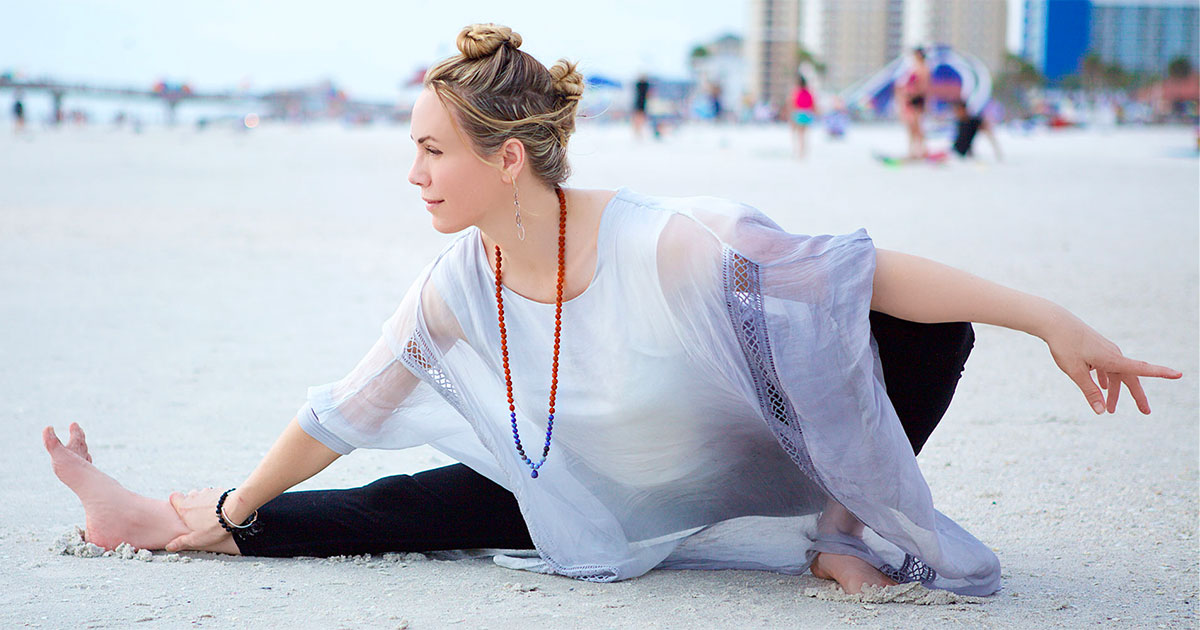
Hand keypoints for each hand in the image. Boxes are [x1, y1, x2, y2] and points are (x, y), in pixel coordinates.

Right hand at [164, 487, 232, 551]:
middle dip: (192, 505)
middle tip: (198, 517)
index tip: (180, 510)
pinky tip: (221, 510)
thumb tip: (169, 547)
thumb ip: (181, 542)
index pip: (174, 497)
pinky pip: (214, 494)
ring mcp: (207, 492)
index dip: (176, 502)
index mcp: (184, 508)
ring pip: (202, 495)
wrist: (234, 511)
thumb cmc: (214, 526)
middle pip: (189, 496)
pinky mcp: (219, 490)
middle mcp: (194, 496)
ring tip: (212, 514)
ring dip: (205, 502)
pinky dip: (216, 501)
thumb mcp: (196, 539)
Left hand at [1044, 314, 1181, 414]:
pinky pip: (1106, 366)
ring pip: (1115, 374)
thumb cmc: (1064, 345)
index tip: (1178, 374)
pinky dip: (1105, 379)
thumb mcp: (1075, 372)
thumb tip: (1100, 411)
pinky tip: (1101, 386)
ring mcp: (1105, 350)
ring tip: (1110, 409)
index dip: (1161, 373)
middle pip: (1129, 378)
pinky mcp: (1096, 348)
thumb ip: (1089, 391)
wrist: (1055, 321)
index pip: (1141, 368)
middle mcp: (1113, 354)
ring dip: (1113, 391)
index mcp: (1112, 359)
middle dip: (1136, 396)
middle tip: (1145, 412)